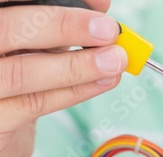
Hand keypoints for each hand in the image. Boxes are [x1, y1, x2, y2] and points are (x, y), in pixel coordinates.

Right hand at [0, 0, 127, 156]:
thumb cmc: (16, 73)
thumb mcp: (34, 42)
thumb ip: (59, 23)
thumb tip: (100, 7)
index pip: (10, 1)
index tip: (99, 3)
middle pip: (9, 28)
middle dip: (64, 26)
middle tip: (108, 30)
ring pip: (24, 72)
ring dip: (78, 65)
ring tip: (115, 60)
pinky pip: (36, 103)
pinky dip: (76, 90)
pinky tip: (104, 81)